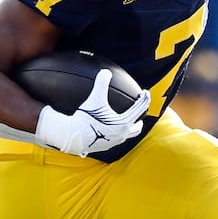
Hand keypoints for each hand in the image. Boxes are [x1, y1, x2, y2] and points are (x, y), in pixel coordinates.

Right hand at [33, 69, 150, 155]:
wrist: (73, 137)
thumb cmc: (85, 119)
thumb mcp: (94, 99)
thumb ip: (101, 83)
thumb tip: (105, 71)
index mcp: (123, 123)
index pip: (140, 109)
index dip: (144, 98)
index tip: (145, 92)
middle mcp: (122, 135)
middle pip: (137, 128)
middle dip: (139, 118)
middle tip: (138, 110)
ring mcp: (114, 142)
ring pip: (127, 135)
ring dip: (129, 127)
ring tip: (125, 120)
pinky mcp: (105, 147)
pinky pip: (115, 139)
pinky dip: (117, 132)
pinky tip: (110, 128)